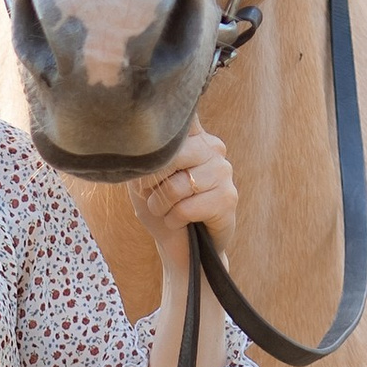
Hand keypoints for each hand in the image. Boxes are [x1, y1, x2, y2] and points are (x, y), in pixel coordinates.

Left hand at [125, 125, 238, 267]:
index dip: (157, 139)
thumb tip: (139, 135)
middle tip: (152, 196)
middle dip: (150, 183)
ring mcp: (223, 173)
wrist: (181, 247)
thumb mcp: (141, 177)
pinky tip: (180, 222)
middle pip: (170, 156)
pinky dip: (173, 220)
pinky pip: (186, 208)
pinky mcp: (228, 199)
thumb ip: (142, 155)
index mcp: (194, 136)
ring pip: (176, 186)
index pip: (180, 120)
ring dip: (161, 206)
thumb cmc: (159, 208)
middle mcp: (213, 148)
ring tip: (165, 211)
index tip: (147, 150)